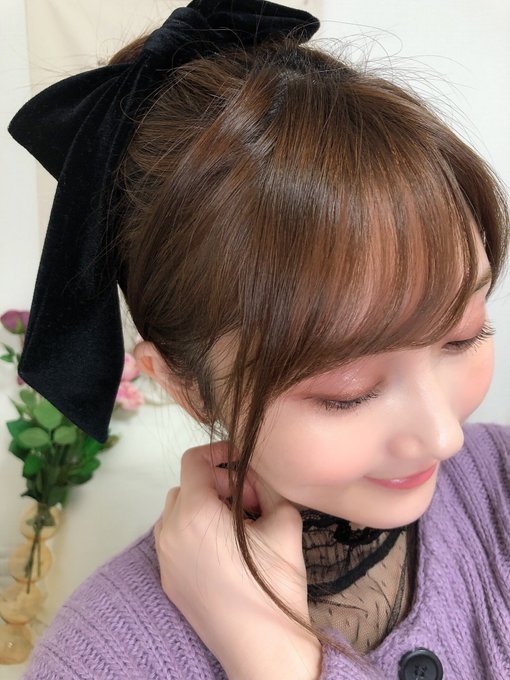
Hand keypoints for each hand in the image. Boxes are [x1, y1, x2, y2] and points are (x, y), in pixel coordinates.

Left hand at [154, 442, 321, 679]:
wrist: (265, 648)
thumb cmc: (275, 582)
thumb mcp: (284, 520)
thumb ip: (268, 484)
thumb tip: (258, 472)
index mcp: (195, 512)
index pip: (194, 460)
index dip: (220, 453)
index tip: (243, 463)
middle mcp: (170, 531)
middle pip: (187, 486)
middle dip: (218, 484)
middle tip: (252, 503)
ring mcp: (165, 558)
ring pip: (178, 512)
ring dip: (205, 507)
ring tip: (239, 526)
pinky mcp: (168, 580)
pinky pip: (175, 539)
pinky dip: (195, 531)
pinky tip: (225, 551)